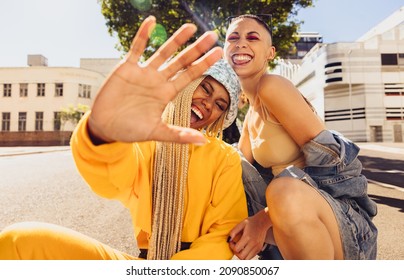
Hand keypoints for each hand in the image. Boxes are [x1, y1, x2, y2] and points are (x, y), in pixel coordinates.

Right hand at [88, 16, 221, 144]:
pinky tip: (152, 21)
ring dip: (176, 40)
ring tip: (191, 27)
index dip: (204, 64)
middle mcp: (158, 80)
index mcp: (166, 93)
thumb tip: (203, 141)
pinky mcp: (126, 68)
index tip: (219, 53)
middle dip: (196, 49)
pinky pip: (136, 48)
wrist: (105, 127)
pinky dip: (143, 35)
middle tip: (212, 36)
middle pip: (181, 61)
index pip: (189, 76)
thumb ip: (178, 135)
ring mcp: (143, 73)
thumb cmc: (130, 130)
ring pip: (163, 52)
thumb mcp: (157, 133)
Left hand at [228, 208, 271, 259]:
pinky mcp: (259, 249)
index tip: (232, 242)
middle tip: (235, 247)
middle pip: (242, 256)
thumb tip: (229, 239)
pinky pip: (251, 257)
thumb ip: (234, 231)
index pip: (237, 249)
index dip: (232, 247)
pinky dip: (247, 255)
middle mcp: (253, 244)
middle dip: (236, 253)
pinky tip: (245, 248)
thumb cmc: (252, 222)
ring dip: (241, 255)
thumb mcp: (241, 223)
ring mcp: (257, 247)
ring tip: (240, 248)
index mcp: (247, 237)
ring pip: (247, 259)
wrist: (263, 222)